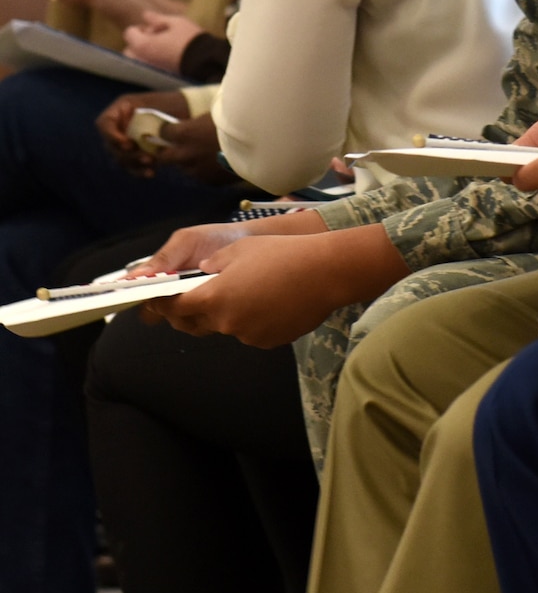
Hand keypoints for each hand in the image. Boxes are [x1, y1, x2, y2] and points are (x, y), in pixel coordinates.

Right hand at [96, 91, 193, 172]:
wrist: (188, 112)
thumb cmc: (172, 103)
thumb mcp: (158, 103)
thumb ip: (145, 114)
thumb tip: (137, 134)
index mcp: (120, 111)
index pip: (103, 124)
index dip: (111, 136)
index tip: (127, 144)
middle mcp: (119, 128)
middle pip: (111, 145)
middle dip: (127, 153)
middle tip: (145, 156)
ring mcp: (126, 142)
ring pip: (121, 158)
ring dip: (134, 163)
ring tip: (151, 162)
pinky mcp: (136, 155)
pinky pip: (132, 167)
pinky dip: (140, 171)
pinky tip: (151, 173)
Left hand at [124, 10, 200, 70]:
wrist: (205, 62)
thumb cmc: (190, 39)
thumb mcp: (176, 22)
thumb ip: (157, 19)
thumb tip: (145, 15)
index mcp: (143, 44)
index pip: (129, 33)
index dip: (139, 28)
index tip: (153, 27)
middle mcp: (141, 60)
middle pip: (128, 50)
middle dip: (138, 43)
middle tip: (155, 38)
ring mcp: (149, 70)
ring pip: (136, 62)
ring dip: (142, 54)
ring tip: (160, 48)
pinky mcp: (157, 78)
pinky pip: (146, 69)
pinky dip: (150, 63)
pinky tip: (165, 58)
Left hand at [143, 221, 406, 345]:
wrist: (326, 272)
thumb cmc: (282, 254)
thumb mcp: (239, 250)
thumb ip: (212, 265)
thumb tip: (202, 274)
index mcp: (215, 297)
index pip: (175, 307)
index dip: (163, 302)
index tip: (157, 297)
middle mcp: (227, 322)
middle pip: (195, 323)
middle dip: (188, 311)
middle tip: (193, 295)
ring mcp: (248, 335)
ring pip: (225, 326)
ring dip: (225, 313)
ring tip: (245, 290)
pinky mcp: (268, 341)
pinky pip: (249, 331)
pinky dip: (250, 319)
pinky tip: (268, 300)